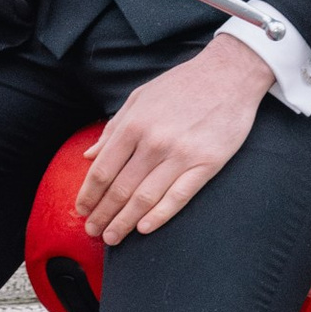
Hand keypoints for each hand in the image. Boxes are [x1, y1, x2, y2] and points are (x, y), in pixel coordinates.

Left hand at [75, 34, 272, 244]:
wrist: (229, 74)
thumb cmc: (181, 85)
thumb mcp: (140, 98)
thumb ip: (114, 128)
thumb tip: (89, 155)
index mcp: (134, 125)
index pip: (102, 170)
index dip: (89, 195)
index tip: (81, 210)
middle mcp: (154, 142)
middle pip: (120, 189)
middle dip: (102, 214)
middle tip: (92, 230)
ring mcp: (181, 155)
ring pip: (145, 198)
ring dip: (124, 222)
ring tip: (112, 237)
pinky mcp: (207, 164)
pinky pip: (179, 196)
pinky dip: (159, 216)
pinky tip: (144, 228)